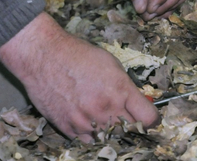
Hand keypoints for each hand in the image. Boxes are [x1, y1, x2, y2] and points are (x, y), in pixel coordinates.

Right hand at [0, 13, 159, 142]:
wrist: (44, 56)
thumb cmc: (79, 55)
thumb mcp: (111, 65)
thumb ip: (126, 87)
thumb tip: (138, 102)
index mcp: (120, 91)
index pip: (148, 118)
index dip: (152, 120)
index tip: (150, 120)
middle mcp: (105, 109)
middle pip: (129, 131)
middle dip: (131, 125)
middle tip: (126, 118)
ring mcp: (85, 121)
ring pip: (108, 138)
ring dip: (109, 131)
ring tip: (104, 117)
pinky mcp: (67, 128)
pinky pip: (87, 140)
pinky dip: (90, 134)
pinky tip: (88, 120)